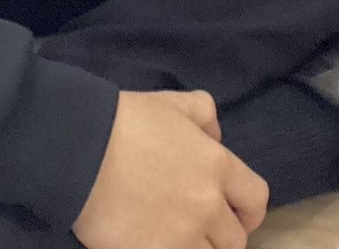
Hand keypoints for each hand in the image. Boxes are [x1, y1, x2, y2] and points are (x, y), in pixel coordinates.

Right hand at [73, 90, 268, 248]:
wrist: (82, 153)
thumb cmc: (130, 122)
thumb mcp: (177, 103)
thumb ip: (206, 116)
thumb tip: (215, 138)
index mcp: (219, 166)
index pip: (256, 200)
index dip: (249, 211)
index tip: (238, 215)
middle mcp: (207, 207)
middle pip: (234, 240)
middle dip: (222, 235)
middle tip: (202, 229)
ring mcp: (179, 238)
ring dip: (197, 248)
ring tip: (178, 238)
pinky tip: (155, 243)